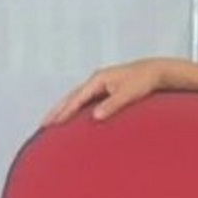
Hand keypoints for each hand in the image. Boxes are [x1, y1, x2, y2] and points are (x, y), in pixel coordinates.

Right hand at [43, 58, 176, 125]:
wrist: (155, 72)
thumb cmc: (143, 81)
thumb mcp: (128, 94)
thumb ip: (112, 105)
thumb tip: (95, 116)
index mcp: (98, 79)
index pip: (76, 98)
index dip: (64, 112)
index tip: (53, 124)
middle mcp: (95, 80)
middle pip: (70, 97)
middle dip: (56, 111)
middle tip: (43, 125)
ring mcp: (98, 84)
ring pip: (75, 98)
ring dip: (62, 109)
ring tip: (51, 122)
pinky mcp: (103, 89)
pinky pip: (83, 100)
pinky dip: (73, 107)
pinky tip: (71, 117)